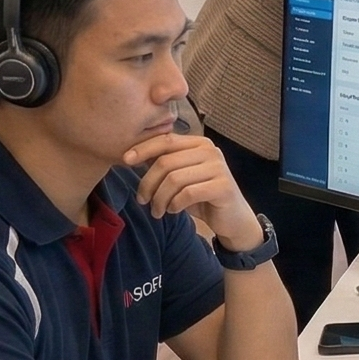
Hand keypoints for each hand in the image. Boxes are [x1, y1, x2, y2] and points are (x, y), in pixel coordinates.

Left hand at [122, 132, 260, 248]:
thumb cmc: (203, 197)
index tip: (125, 160)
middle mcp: (210, 151)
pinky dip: (174, 205)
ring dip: (159, 199)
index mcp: (199, 143)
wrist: (233, 219)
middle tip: (142, 200)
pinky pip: (187, 193)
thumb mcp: (182, 177)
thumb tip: (132, 155)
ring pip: (174, 179)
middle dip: (148, 183)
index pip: (166, 140)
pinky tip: (173, 211)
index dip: (143, 149)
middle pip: (166, 162)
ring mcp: (219, 167)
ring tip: (157, 211)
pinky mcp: (223, 186)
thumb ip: (165, 164)